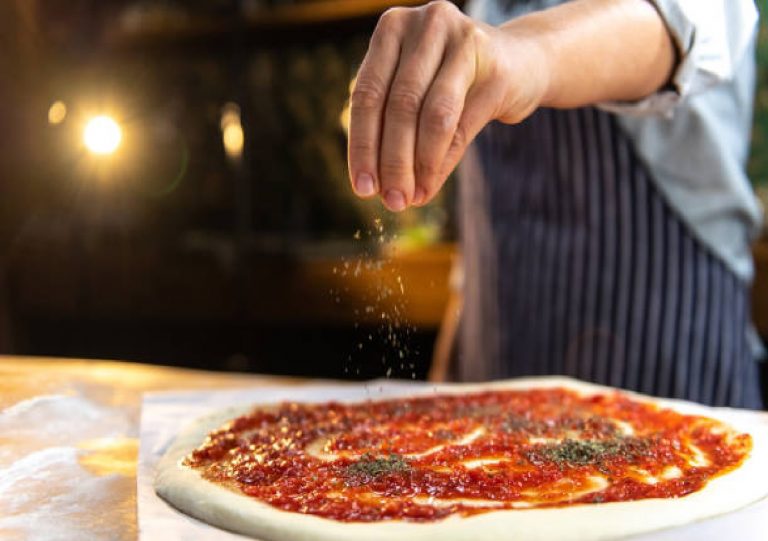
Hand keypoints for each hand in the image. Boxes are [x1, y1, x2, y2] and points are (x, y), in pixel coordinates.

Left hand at [347, 0, 549, 210]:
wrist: (522, 62)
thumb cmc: (455, 81)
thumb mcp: (416, 90)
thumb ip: (391, 123)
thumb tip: (375, 186)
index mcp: (393, 27)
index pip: (367, 93)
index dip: (361, 145)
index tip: (362, 188)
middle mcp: (427, 25)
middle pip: (398, 106)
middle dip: (391, 162)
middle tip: (391, 201)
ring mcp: (464, 40)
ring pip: (431, 116)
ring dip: (418, 166)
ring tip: (411, 198)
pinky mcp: (495, 67)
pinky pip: (461, 126)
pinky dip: (441, 163)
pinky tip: (430, 186)